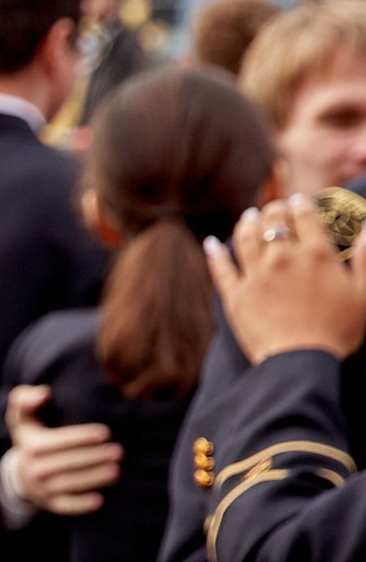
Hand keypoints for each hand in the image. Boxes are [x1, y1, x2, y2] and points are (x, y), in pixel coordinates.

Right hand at [2, 384, 119, 516]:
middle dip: (93, 458)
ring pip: (67, 484)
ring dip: (92, 479)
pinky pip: (64, 506)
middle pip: (64, 464)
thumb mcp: (22, 417)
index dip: (79, 437)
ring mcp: (40, 488)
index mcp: (29, 445)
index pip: (55, 442)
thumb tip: (44, 392)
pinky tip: (100, 500)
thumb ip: (26, 398)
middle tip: (119, 452)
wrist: (19, 473)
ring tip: (116, 471)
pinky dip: (80, 505)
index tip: (105, 433)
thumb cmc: (30, 437)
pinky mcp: (49, 503)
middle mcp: (32, 468)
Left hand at [213, 196, 365, 361]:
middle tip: (274, 208)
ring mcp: (255, 275)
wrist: (300, 361)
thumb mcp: (364, 293)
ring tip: (248, 216)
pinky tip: (211, 243)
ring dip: (246, 223)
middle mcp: (283, 257)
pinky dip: (215, 253)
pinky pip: (221, 268)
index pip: (304, 216)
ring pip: (245, 238)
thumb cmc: (338, 330)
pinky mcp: (235, 295)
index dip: (301, 204)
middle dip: (273, 209)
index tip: (299, 201)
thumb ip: (365, 258)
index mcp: (316, 254)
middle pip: (272, 221)